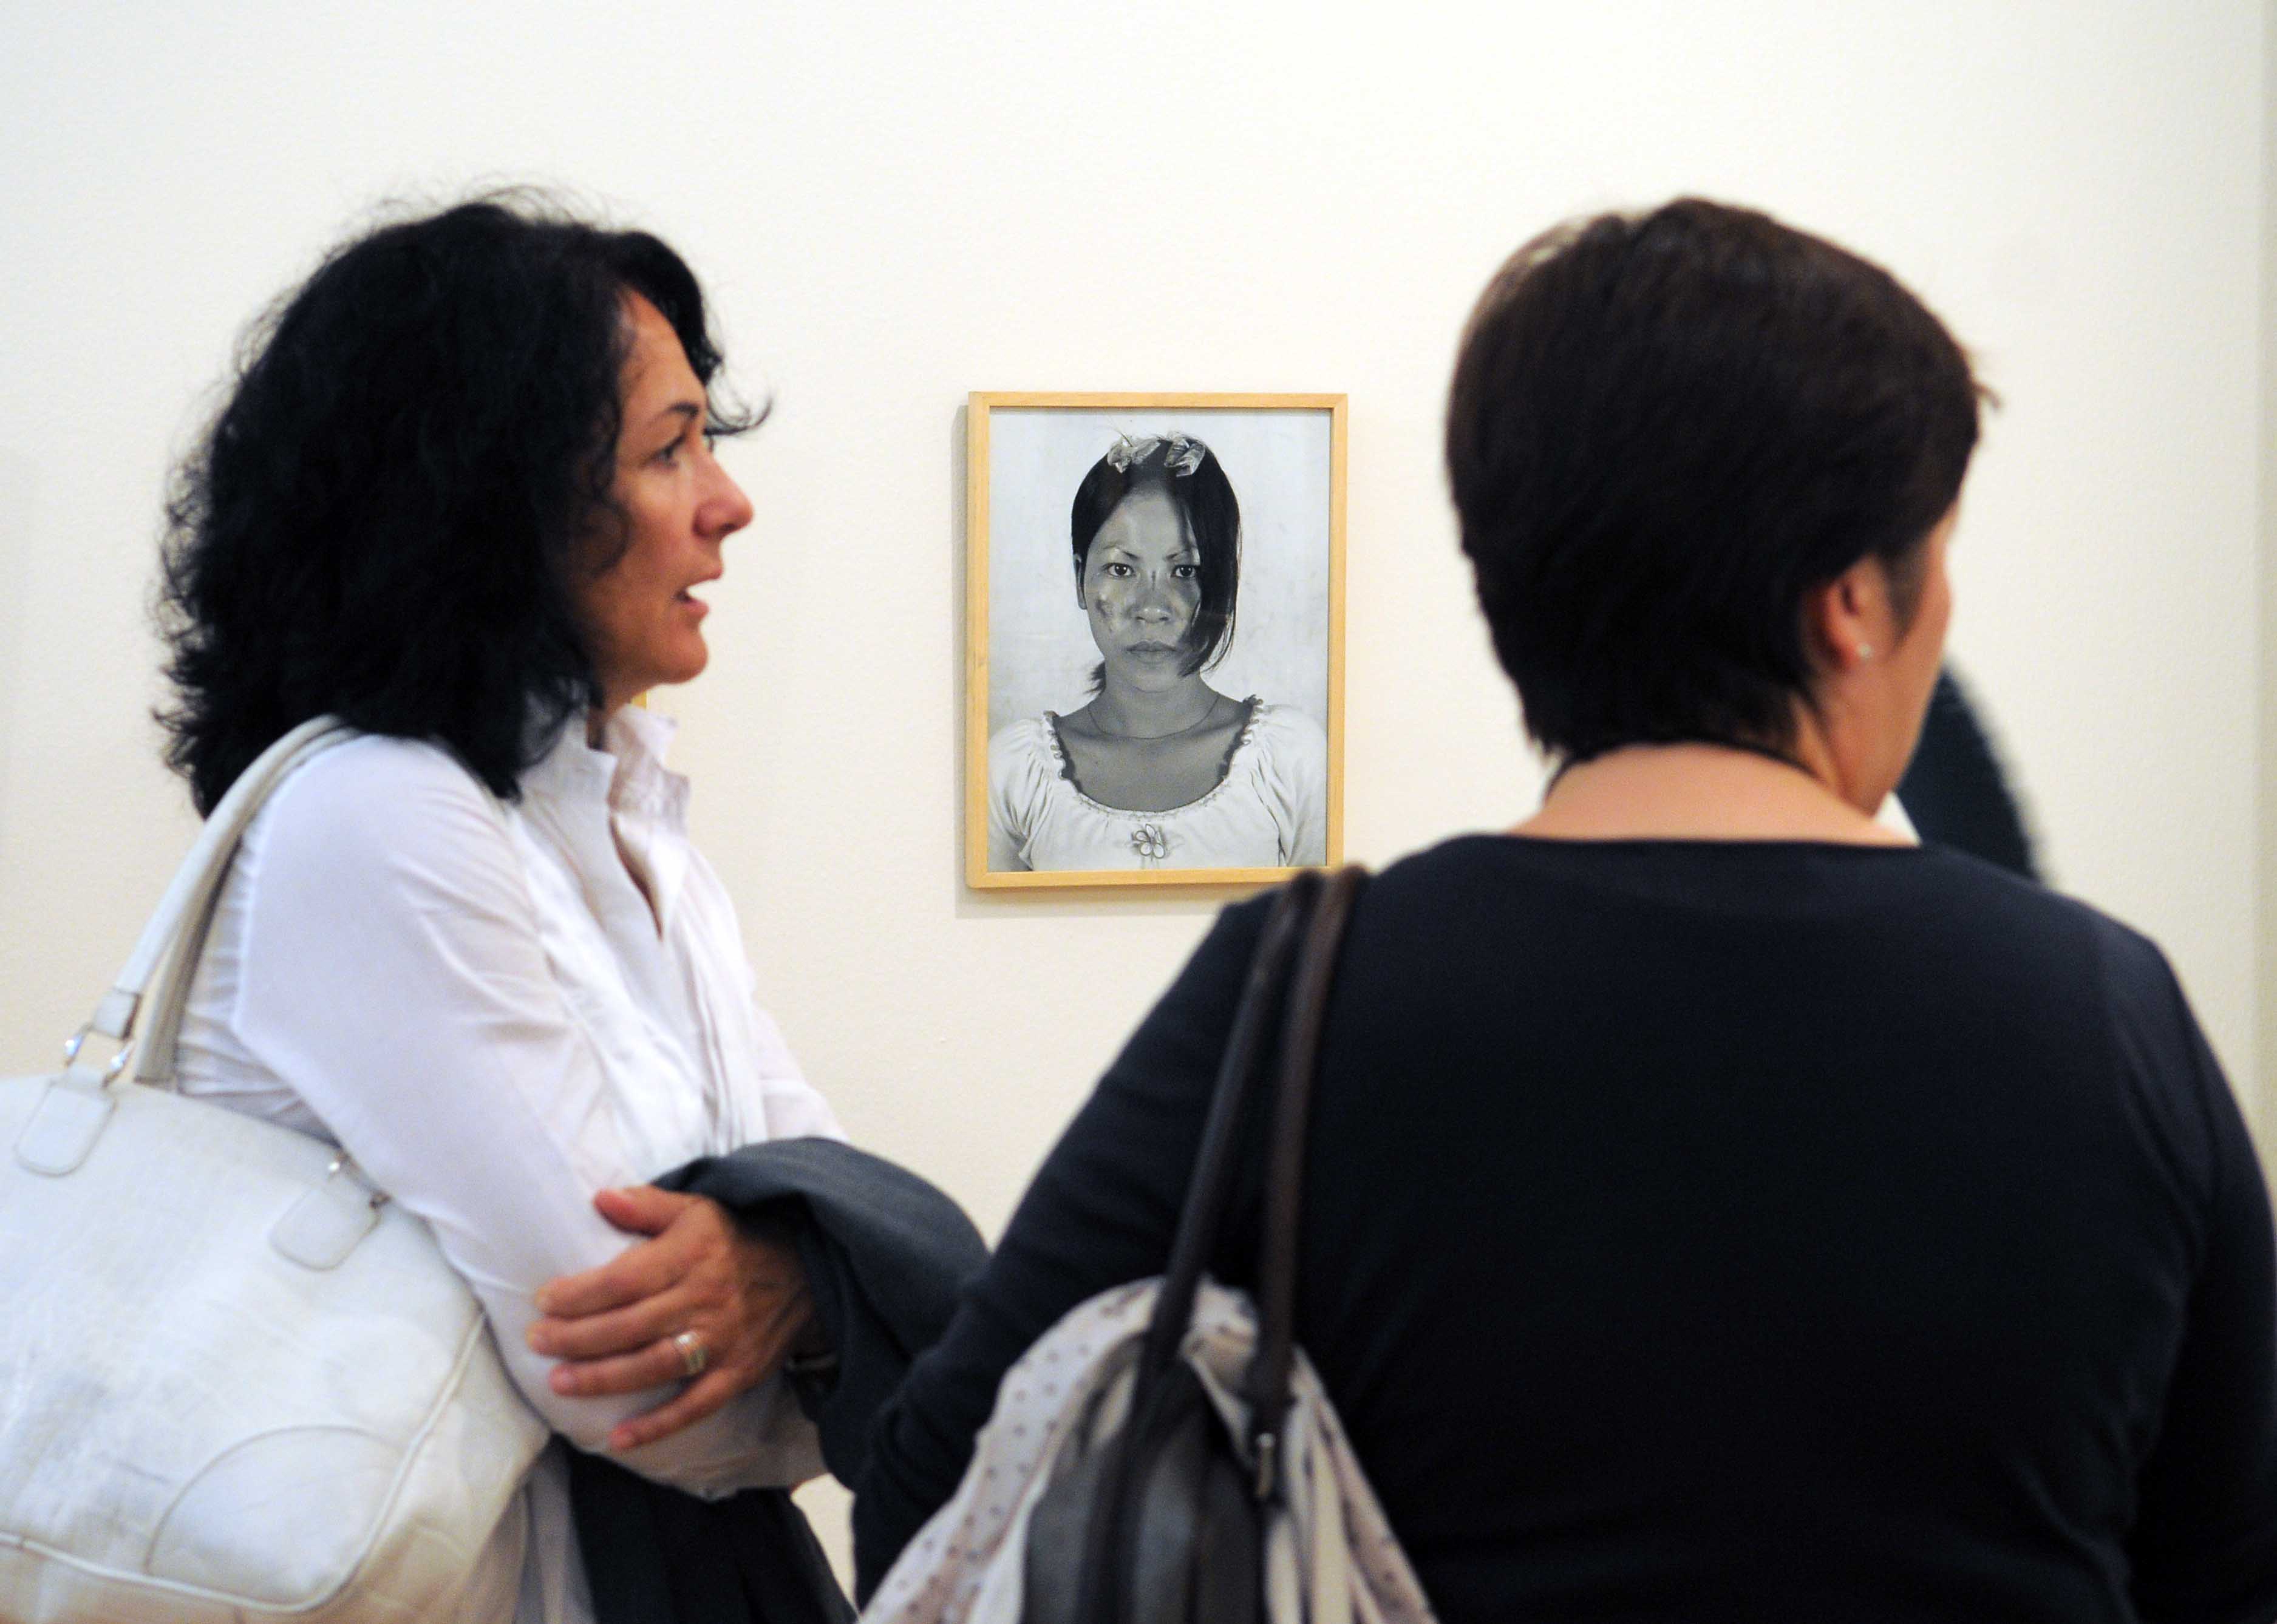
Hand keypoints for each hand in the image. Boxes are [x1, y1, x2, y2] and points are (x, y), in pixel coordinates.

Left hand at [527, 1186, 821, 1451]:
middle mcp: (704, 1299)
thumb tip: (599, 1197)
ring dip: (604, 1378)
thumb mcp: (698, 1209)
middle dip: (577, 1338)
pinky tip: (618, 1438)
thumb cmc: (737, 1238)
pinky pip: (695, 1405)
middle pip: (630, 1325)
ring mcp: (722, 1340)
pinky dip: (658, 1425)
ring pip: (654, 1366)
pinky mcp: (737, 1373)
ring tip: (559, 1383)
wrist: (808, 1270)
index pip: (625, 1279)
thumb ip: (647, 1205)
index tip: (544, 1300)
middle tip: (537, 1341)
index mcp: (690, 1255)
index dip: (580, 1293)